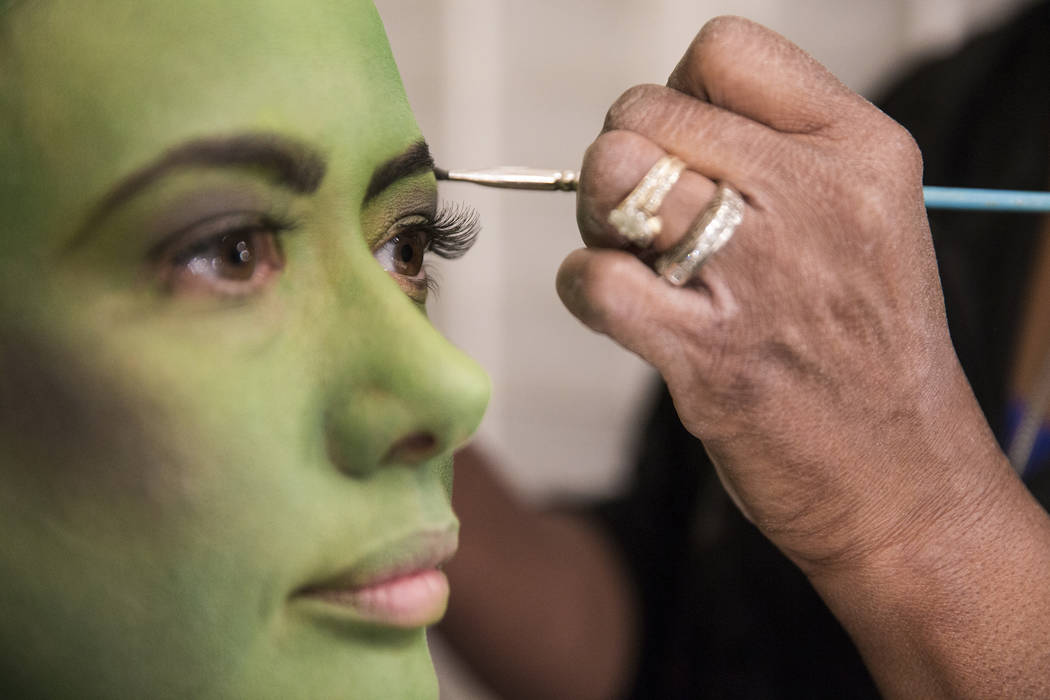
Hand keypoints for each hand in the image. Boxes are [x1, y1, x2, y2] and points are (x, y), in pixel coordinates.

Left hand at [559, 17, 1011, 572]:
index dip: (680, 97)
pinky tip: (617, 307)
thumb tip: (653, 129)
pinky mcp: (708, 353)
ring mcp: (759, 275)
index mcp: (857, 150)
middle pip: (644, 112)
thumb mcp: (864, 217)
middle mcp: (812, 198)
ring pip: (611, 177)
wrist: (901, 477)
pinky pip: (594, 278)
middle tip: (649, 219)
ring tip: (639, 260)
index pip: (722, 51)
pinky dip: (584, 289)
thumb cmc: (864, 346)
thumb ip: (776, 154)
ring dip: (599, 219)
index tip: (688, 152)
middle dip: (625, 161)